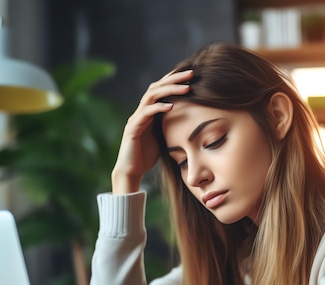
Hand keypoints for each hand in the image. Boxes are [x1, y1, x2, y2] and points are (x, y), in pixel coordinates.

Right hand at [112, 69, 192, 193]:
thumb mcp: (164, 136)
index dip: (175, 80)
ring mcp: (136, 118)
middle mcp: (141, 111)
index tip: (192, 74)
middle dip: (174, 78)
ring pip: (151, 96)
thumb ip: (172, 125)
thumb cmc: (148, 155)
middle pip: (156, 87)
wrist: (132, 171)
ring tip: (186, 87)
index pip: (162, 89)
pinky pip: (146, 113)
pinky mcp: (132, 128)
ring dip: (169, 89)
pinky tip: (171, 106)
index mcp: (149, 111)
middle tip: (191, 73)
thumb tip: (191, 118)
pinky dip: (158, 108)